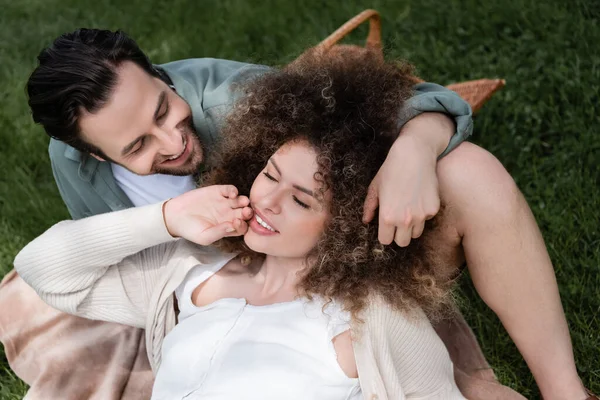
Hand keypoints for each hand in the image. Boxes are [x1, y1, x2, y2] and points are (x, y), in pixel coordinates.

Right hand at [163, 185, 252, 244]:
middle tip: (246, 211)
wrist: (175, 216)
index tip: (236, 223)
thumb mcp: (205, 236)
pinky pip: (231, 190)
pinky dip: (234, 191)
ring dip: (244, 201)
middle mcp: (229, 215)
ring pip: (241, 201)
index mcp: (228, 228)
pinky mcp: (218, 192)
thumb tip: (233, 226)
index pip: (242, 227)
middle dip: (248, 212)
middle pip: (245, 214)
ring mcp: (224, 203)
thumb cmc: (190, 230)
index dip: (243, 225)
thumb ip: (220, 232)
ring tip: (242, 202)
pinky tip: (231, 194)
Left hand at [362, 113, 451, 245]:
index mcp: (387, 217)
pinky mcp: (433, 209)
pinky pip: (426, 220)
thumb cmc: (391, 170)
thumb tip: (366, 221)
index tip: (386, 227)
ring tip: (408, 209)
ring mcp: (421, 216)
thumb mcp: (375, 187)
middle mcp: (404, 220)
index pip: (385, 241)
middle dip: (398, 234)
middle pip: (402, 242)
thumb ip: (369, 207)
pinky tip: (419, 198)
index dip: (385, 234)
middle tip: (397, 222)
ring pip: (416, 234)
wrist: (414, 155)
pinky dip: (423, 214)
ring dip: (411, 226)